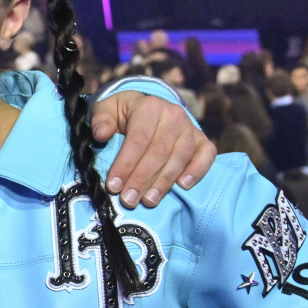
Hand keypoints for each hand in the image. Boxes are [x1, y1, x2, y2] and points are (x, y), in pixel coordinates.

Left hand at [89, 91, 216, 208]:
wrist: (148, 108)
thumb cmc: (124, 114)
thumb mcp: (106, 110)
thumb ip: (101, 120)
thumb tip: (101, 134)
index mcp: (149, 107)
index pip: (138, 139)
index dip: (126, 164)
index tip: (113, 186)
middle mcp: (173, 115)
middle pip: (159, 151)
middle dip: (142, 178)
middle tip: (128, 200)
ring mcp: (190, 127)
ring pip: (180, 156)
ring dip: (164, 181)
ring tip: (149, 201)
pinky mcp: (202, 140)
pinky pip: (207, 155)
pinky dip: (197, 170)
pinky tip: (183, 186)